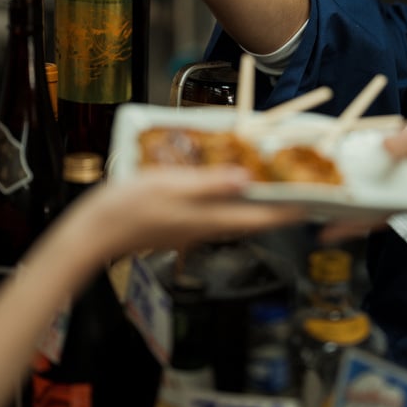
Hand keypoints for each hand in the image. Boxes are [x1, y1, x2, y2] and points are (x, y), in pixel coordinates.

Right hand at [85, 166, 307, 255]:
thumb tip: (247, 179)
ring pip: (232, 213)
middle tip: (292, 180)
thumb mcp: (171, 186)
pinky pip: (212, 210)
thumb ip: (211, 183)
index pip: (260, 218)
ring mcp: (192, 228)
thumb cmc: (128, 207)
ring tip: (264, 175)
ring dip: (250, 196)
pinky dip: (225, 195)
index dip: (288, 210)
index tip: (313, 200)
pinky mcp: (178, 224)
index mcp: (210, 219)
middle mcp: (206, 227)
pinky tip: (220, 179)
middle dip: (274, 201)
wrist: (93, 231)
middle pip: (250, 216)